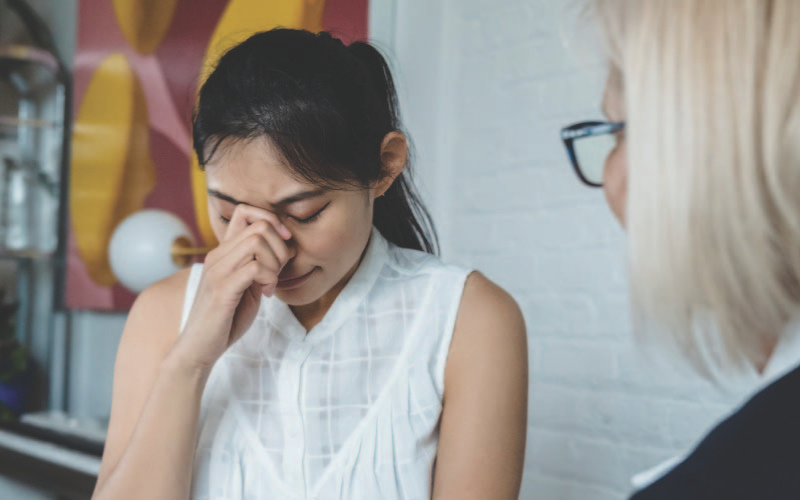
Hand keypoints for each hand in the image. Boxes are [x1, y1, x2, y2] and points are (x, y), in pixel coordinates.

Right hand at [171, 204, 292, 369]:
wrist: (199, 348)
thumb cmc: (226, 319)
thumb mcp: (247, 286)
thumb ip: (259, 265)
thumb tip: (284, 247)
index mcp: (223, 252)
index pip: (245, 212)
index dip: (271, 221)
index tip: (283, 245)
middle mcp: (217, 256)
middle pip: (259, 226)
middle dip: (280, 247)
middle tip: (278, 271)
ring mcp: (218, 271)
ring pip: (257, 241)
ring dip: (275, 262)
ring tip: (270, 283)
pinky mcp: (222, 289)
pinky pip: (255, 267)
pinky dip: (269, 278)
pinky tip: (265, 293)